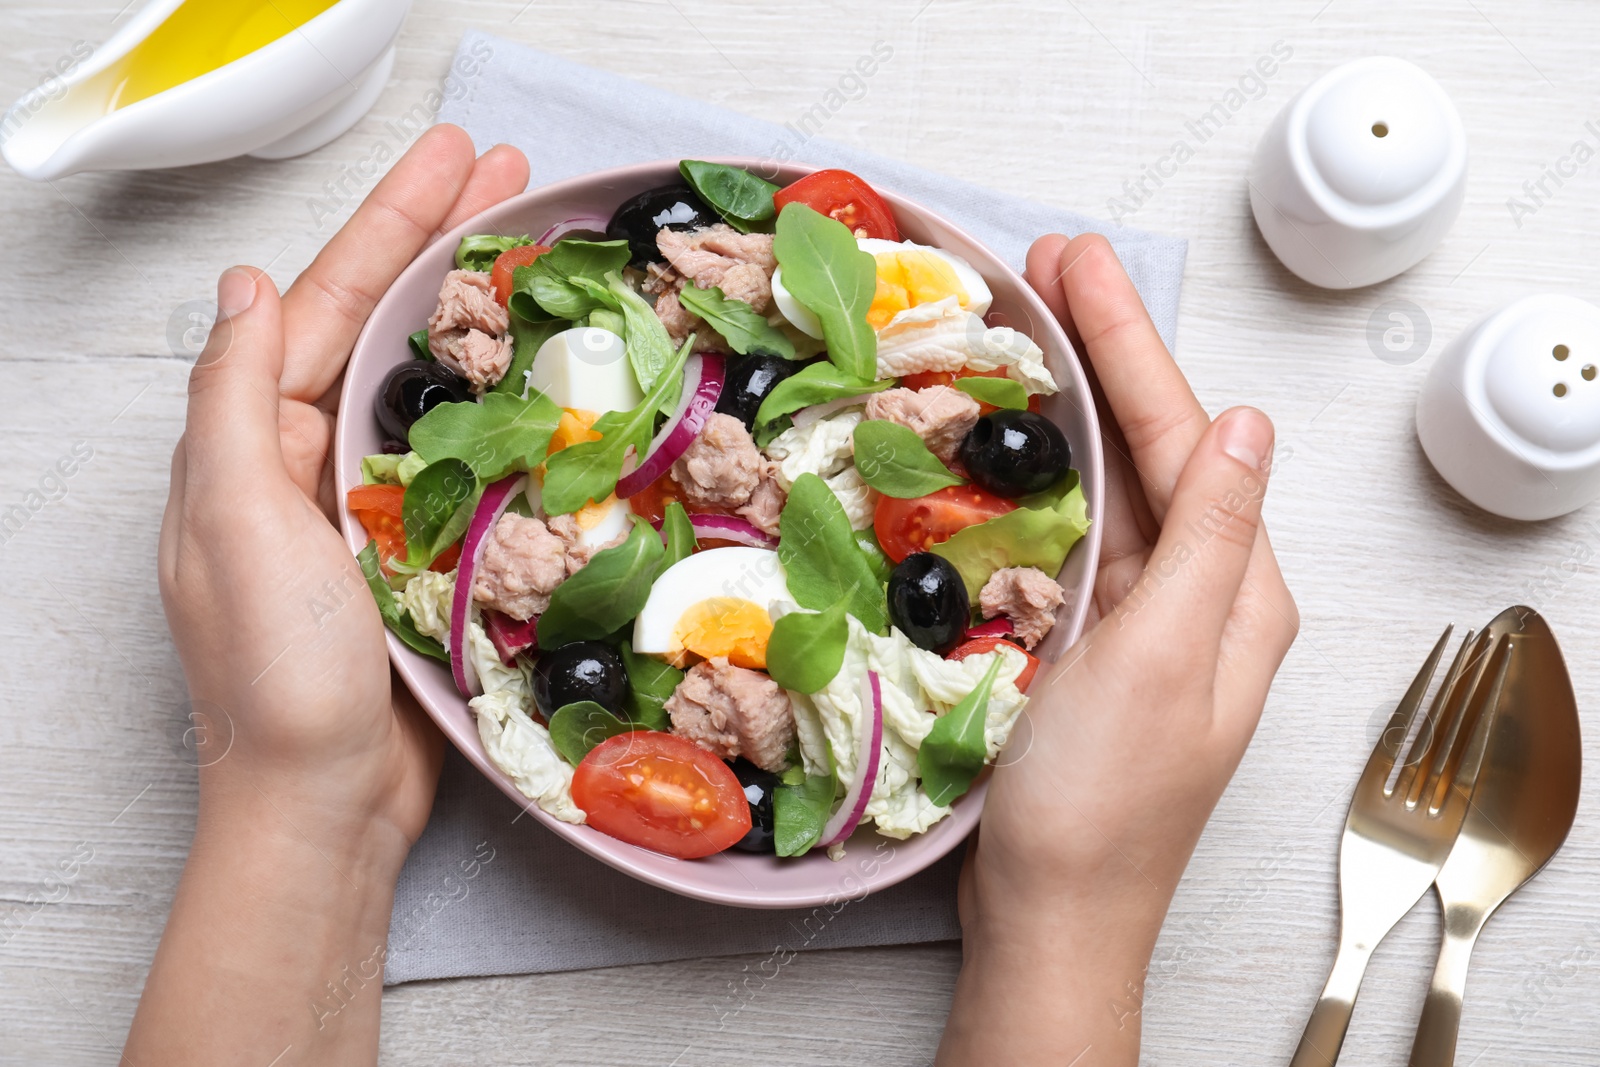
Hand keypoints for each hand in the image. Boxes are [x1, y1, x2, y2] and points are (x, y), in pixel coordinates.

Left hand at [128, 127, 529, 1065]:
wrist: (326, 801)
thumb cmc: (275, 670)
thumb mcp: (231, 517)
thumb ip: (235, 397)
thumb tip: (248, 285)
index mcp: (257, 442)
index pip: (330, 303)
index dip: (393, 224)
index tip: (459, 161)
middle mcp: (314, 463)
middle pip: (385, 328)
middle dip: (444, 245)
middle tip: (517, 180)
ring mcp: (377, 507)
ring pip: (433, 386)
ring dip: (481, 315)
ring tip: (541, 254)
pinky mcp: (431, 553)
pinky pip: (470, 459)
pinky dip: (505, 409)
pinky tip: (548, 379)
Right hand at [939, 234, 1298, 1065]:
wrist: (1050, 916)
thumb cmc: (1102, 805)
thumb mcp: (1163, 662)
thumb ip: (1210, 541)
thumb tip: (1246, 425)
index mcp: (1237, 594)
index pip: (1186, 440)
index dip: (1131, 344)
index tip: (1079, 264)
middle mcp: (1197, 597)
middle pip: (1149, 448)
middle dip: (1100, 353)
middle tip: (1045, 266)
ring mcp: (1137, 621)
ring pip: (1106, 484)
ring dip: (1066, 403)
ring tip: (1022, 325)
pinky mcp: (1083, 645)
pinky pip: (1067, 536)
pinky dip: (1038, 476)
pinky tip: (1007, 439)